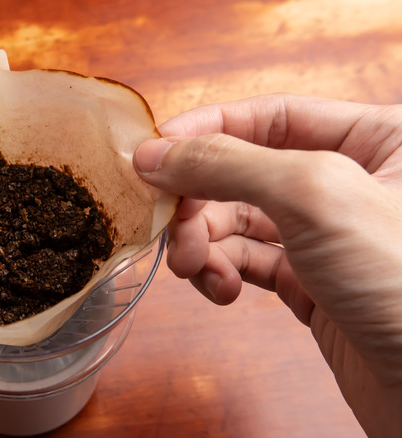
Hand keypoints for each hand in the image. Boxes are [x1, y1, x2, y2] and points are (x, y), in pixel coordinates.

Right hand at [133, 94, 401, 436]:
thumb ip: (230, 163)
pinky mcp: (309, 283)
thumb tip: (155, 153)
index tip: (152, 154)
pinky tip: (221, 290)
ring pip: (237, 221)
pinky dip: (222, 273)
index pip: (269, 115)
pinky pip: (245, 263)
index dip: (206, 131)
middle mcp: (349, 183)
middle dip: (198, 201)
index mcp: (375, 138)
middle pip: (241, 171)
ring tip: (194, 268)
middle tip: (170, 228)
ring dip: (203, 242)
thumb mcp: (314, 197)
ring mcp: (326, 236)